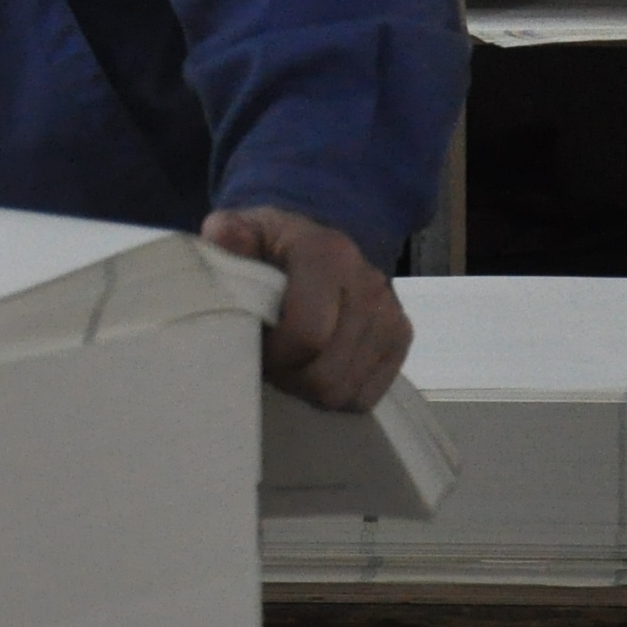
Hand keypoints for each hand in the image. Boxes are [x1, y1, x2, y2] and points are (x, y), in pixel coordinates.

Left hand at [204, 206, 412, 413]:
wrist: (313, 242)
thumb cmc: (267, 246)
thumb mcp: (238, 230)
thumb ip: (226, 236)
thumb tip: (225, 241)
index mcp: (328, 255)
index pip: (307, 334)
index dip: (274, 356)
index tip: (253, 347)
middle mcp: (368, 283)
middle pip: (326, 373)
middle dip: (288, 376)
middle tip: (268, 361)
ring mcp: (391, 313)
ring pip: (345, 390)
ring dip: (308, 387)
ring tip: (289, 362)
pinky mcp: (400, 337)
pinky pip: (365, 396)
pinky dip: (335, 393)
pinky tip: (315, 367)